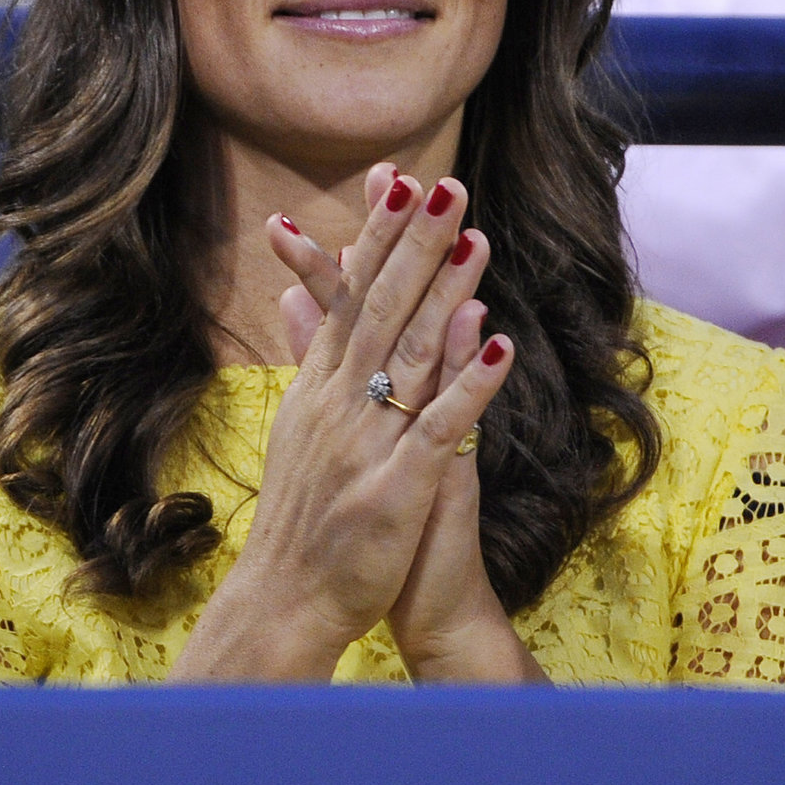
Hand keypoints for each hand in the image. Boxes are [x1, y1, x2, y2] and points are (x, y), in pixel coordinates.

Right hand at [171, 163, 512, 681]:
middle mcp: (340, 401)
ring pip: (410, 352)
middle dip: (413, 243)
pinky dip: (468, 385)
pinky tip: (497, 346)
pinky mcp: (397, 486)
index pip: (351, 296)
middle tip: (442, 184)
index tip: (400, 184)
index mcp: (320, 385)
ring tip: (474, 239)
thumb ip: (305, 353)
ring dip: (445, 293)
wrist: (287, 600)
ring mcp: (367, 440)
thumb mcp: (298, 421)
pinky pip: (439, 427)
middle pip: (380, 307)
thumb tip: (293, 293)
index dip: (378, 239)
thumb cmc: (302, 513)